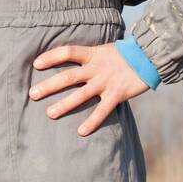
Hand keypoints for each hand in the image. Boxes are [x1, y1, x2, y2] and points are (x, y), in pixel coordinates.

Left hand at [30, 43, 149, 136]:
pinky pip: (102, 110)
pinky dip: (92, 121)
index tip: (35, 64)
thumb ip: (89, 57)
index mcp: (93, 54)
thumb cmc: (124, 54)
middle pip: (68, 76)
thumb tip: (71, 61)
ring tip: (49, 114)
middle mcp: (97, 68)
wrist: (150, 57)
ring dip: (64, 105)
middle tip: (32, 94)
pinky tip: (81, 132)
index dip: (51, 57)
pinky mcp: (117, 94)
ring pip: (81, 95)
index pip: (67, 52)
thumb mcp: (104, 50)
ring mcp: (106, 82)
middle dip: (49, 85)